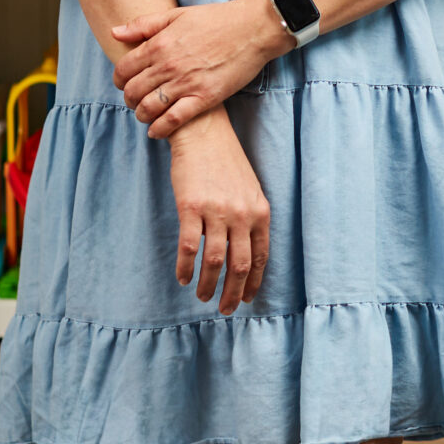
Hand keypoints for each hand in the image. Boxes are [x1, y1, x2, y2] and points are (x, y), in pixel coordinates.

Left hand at [112, 0, 293, 138]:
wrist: (253, 28)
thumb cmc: (217, 19)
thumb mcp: (178, 14)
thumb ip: (144, 24)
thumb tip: (114, 32)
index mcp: (160, 44)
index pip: (123, 70)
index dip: (119, 80)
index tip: (124, 83)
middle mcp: (168, 65)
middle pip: (133, 91)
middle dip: (129, 99)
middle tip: (135, 100)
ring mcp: (186, 83)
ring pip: (149, 108)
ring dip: (141, 115)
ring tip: (145, 114)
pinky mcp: (205, 97)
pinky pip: (174, 120)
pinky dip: (160, 129)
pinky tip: (156, 131)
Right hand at [168, 109, 269, 312]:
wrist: (203, 133)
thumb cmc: (226, 162)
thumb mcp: (249, 190)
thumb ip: (251, 219)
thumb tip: (248, 253)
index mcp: (260, 211)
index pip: (261, 256)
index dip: (253, 281)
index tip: (246, 299)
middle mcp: (242, 213)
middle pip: (240, 264)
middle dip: (233, 292)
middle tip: (225, 309)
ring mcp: (216, 211)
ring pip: (215, 260)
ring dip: (209, 285)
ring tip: (203, 296)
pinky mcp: (190, 207)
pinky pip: (188, 247)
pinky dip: (185, 267)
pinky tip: (182, 277)